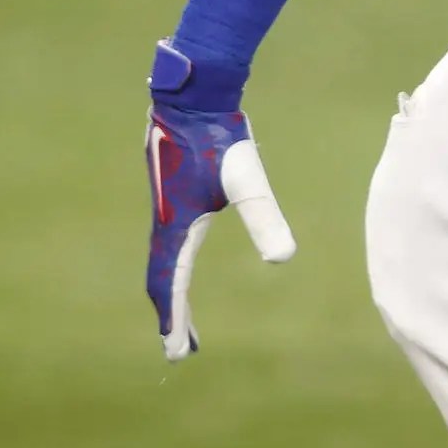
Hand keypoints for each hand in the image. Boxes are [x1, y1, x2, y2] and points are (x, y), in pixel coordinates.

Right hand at [144, 92, 294, 361]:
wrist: (194, 93)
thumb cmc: (219, 135)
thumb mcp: (246, 179)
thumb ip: (264, 217)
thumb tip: (284, 259)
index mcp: (175, 226)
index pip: (171, 285)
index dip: (174, 321)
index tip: (176, 354)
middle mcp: (163, 221)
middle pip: (163, 280)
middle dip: (172, 316)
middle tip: (182, 350)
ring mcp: (164, 206)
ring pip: (163, 261)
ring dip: (172, 292)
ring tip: (186, 319)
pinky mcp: (170, 192)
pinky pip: (167, 241)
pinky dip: (173, 265)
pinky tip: (184, 257)